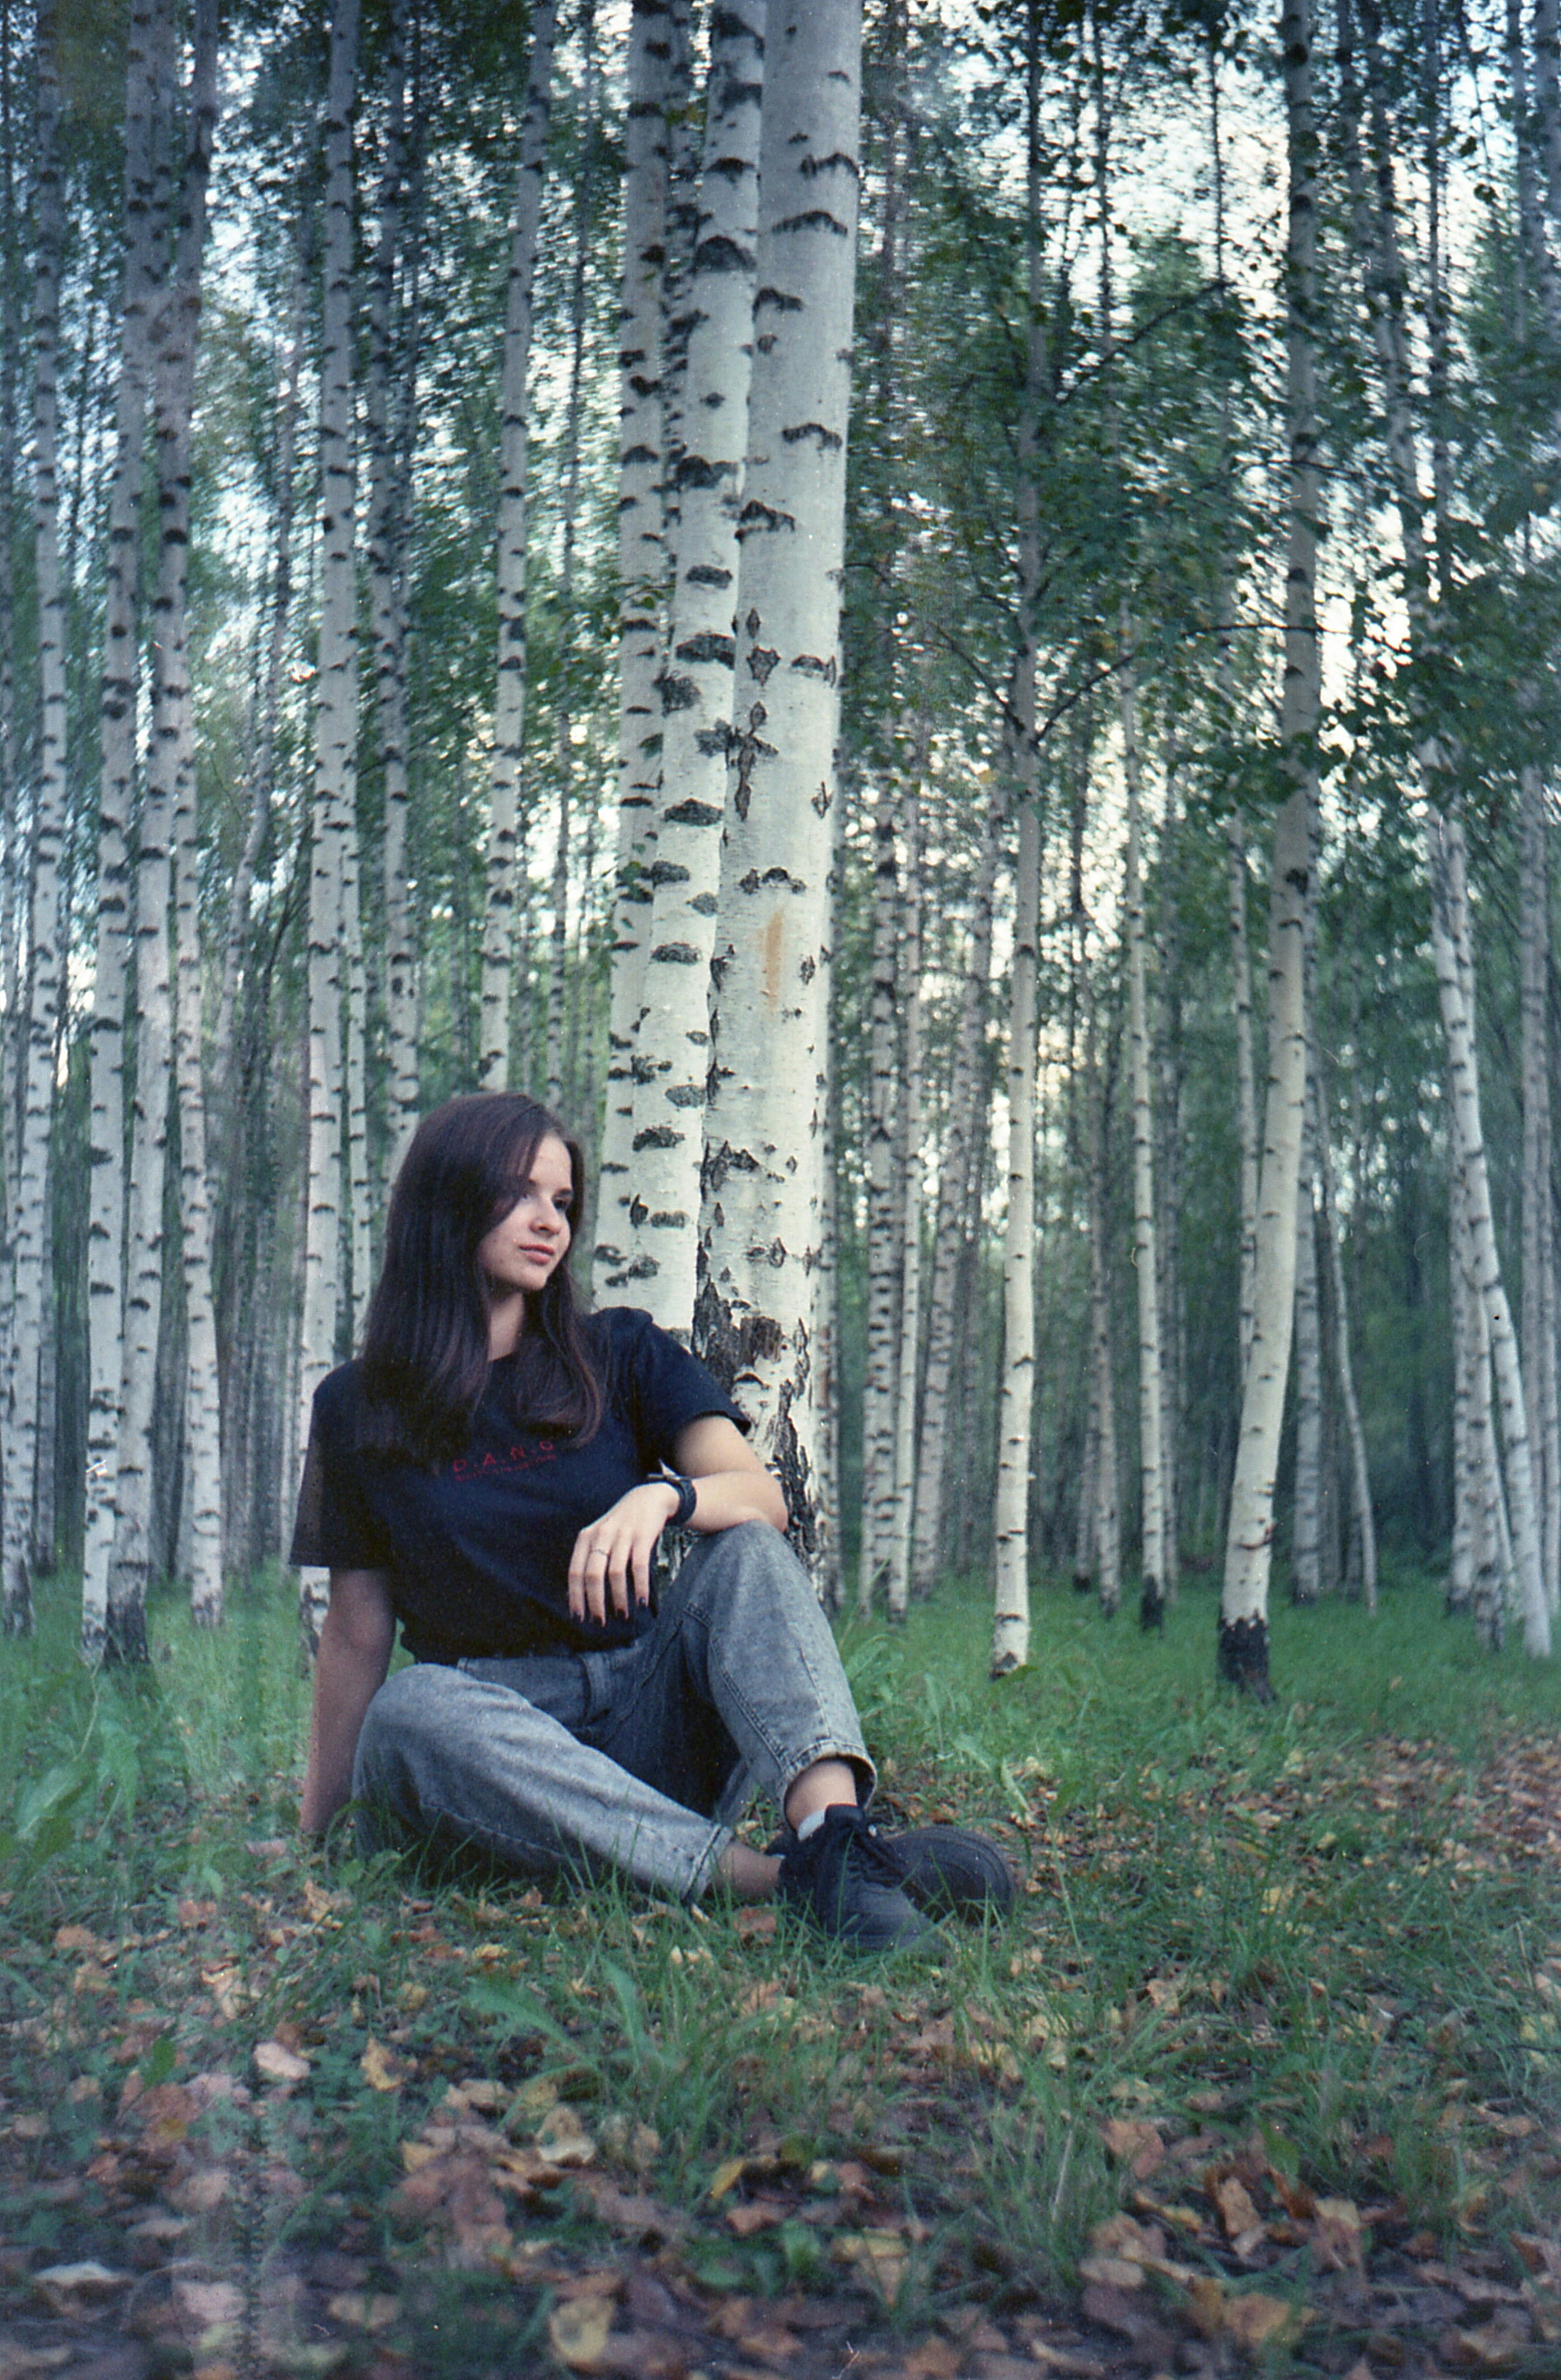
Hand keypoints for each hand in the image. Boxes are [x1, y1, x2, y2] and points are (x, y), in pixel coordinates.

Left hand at [568, 1481, 679, 1625]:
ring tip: (622, 1615)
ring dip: (618, 1598)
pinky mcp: (642, 1536)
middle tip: (600, 1622)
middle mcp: (601, 1536)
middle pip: (592, 1575)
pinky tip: (641, 1601)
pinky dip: (639, 1587)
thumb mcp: (600, 1537)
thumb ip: (590, 1560)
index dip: (575, 1596)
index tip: (578, 1617)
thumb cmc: (621, 1525)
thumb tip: (581, 1595)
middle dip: (595, 1602)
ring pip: (615, 1573)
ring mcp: (621, 1535)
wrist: (648, 1498)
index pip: (575, 1572)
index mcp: (586, 1538)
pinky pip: (638, 1567)